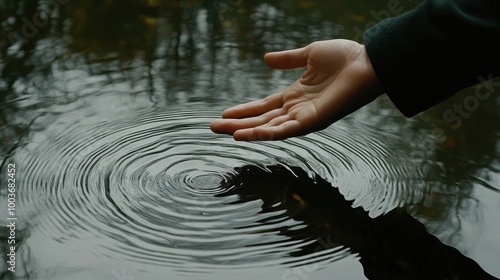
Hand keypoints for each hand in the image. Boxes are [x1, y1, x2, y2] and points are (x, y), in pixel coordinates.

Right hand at [210, 39, 384, 140]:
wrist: (368, 61)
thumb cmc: (345, 57)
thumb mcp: (309, 54)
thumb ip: (288, 59)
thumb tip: (265, 59)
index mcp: (295, 94)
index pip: (264, 106)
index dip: (244, 110)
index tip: (224, 114)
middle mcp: (297, 109)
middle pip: (261, 120)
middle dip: (236, 124)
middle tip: (212, 128)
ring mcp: (304, 117)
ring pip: (268, 128)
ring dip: (244, 131)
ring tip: (222, 132)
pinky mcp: (312, 121)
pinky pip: (284, 131)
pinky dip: (264, 134)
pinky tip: (245, 135)